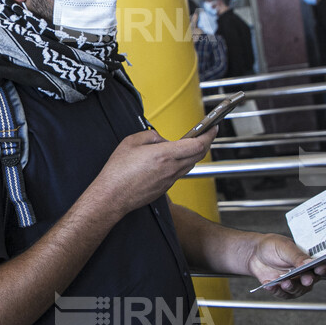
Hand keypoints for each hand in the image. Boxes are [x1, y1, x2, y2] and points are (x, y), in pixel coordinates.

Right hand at [98, 128, 215, 216]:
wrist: (113, 196)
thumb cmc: (118, 172)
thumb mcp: (130, 142)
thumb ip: (150, 136)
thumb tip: (160, 139)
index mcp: (164, 155)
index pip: (196, 145)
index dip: (208, 135)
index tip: (212, 128)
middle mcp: (171, 169)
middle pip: (198, 156)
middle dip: (205, 143)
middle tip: (205, 135)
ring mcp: (169, 180)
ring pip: (190, 165)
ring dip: (193, 154)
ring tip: (188, 146)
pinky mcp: (165, 188)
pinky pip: (179, 173)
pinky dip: (181, 164)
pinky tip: (171, 160)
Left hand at [246, 234, 325, 298]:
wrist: (254, 253)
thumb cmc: (272, 246)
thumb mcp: (284, 247)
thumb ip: (297, 256)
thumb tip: (309, 263)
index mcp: (309, 260)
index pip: (322, 266)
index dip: (323, 268)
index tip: (319, 269)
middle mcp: (305, 273)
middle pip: (312, 281)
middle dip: (308, 280)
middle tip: (305, 279)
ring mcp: (294, 282)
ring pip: (298, 290)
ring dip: (292, 287)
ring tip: (283, 282)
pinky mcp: (282, 289)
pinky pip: (283, 294)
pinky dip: (276, 291)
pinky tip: (270, 285)